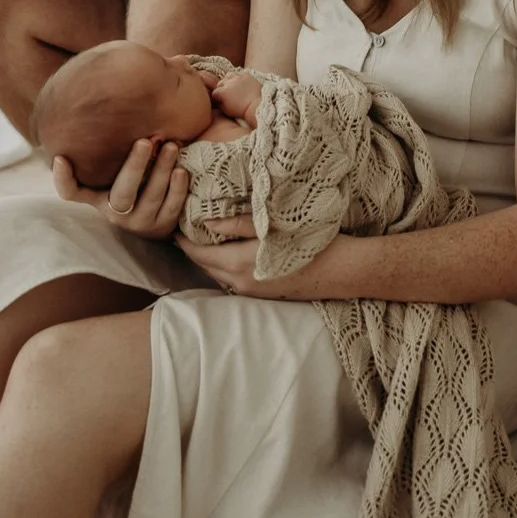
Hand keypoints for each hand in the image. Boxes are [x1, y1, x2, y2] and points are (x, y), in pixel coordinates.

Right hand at [52, 136, 188, 238]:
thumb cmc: (133, 183)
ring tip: (172, 147)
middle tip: (144, 141)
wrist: (157, 217)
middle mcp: (115, 211)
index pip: (72, 192)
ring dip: (162, 171)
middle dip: (134, 166)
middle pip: (122, 193)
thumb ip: (108, 151)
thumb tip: (100, 97)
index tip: (59, 158)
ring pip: (151, 198)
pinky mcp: (162, 227)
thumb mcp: (114, 172)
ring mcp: (139, 221)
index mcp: (97, 196)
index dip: (63, 179)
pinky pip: (171, 208)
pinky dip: (178, 189)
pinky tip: (182, 170)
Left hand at [176, 232, 349, 298]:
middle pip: (206, 266)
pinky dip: (223, 266)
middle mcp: (240, 283)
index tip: (173, 226)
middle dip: (192, 250)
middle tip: (184, 229)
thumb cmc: (311, 241)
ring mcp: (252, 292)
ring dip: (208, 259)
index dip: (184, 241)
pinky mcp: (264, 294)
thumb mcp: (272, 226)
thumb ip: (237, 224)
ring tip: (203, 237)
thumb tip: (207, 223)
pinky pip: (233, 280)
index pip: (199, 254)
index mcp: (239, 264)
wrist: (343, 270)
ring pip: (218, 274)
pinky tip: (228, 251)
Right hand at [211, 70, 263, 122]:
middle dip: (221, 88)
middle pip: (220, 83)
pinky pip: (239, 74)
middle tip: (226, 94)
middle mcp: (228, 82)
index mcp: (222, 92)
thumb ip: (219, 104)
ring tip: (232, 86)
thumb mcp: (227, 111)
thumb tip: (217, 101)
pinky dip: (238, 78)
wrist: (256, 106)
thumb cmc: (241, 111)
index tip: (220, 100)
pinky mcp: (246, 75)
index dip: (217, 97)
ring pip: (228, 76)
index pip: (214, 92)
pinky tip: (240, 83)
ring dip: (228, 80)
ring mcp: (237, 77)